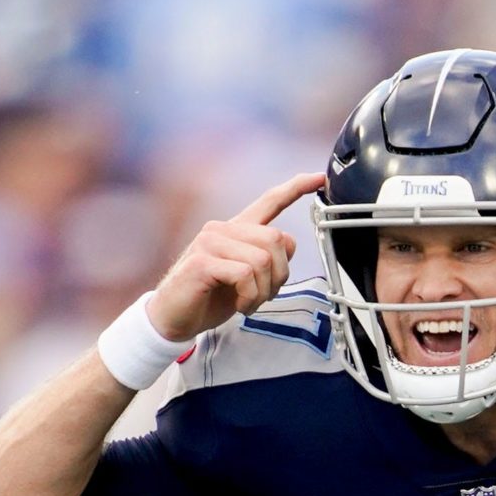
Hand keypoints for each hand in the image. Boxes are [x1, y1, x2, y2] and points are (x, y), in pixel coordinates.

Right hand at [146, 172, 325, 341]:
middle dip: (280, 274)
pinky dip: (250, 296)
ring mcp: (210, 242)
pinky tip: (239, 304)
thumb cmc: (211, 297)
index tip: (318, 178)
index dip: (295, 189)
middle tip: (264, 294)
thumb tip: (288, 248)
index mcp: (237, 230)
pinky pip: (244, 274)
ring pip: (263, 259)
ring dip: (263, 290)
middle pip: (277, 239)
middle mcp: (222, 229)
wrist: (177, 317)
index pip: (269, 202)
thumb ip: (269, 259)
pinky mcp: (201, 260)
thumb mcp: (250, 278)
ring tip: (248, 301)